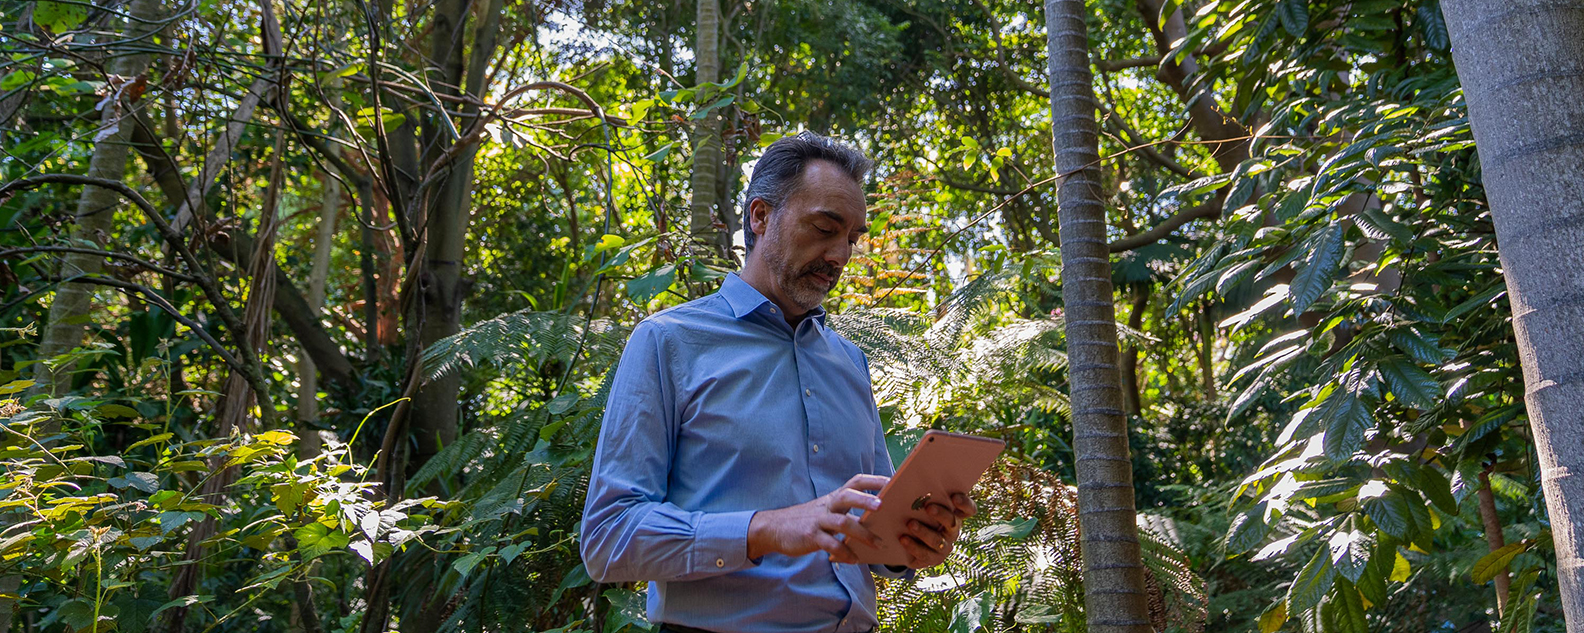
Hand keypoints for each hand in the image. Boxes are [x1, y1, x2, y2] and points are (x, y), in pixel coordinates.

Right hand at [747, 474, 887, 563]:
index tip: (893, 481)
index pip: (855, 482)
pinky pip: (829, 544)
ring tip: (878, 543)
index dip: (874, 480)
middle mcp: (827, 506)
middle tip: (883, 506)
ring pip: (841, 522)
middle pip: (847, 496)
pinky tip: (854, 559)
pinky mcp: (810, 536)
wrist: (775, 528)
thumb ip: (848, 513)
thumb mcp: (827, 511)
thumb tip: (876, 520)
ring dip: (862, 533)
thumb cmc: (808, 520)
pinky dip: (843, 552)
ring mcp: (818, 521)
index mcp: (834, 498)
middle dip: (865, 500)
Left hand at [897, 492, 976, 568]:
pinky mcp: (932, 559)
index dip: (964, 503)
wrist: (903, 537)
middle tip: (928, 508)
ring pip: (938, 541)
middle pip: (953, 523)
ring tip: (910, 524)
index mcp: (954, 514)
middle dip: (941, 515)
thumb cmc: (913, 512)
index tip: (954, 497)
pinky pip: (925, 554)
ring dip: (924, 532)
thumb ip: (920, 494)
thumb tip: (911, 482)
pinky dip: (913, 546)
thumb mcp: (917, 501)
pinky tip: (903, 538)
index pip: (968, 509)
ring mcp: (944, 547)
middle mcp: (952, 531)